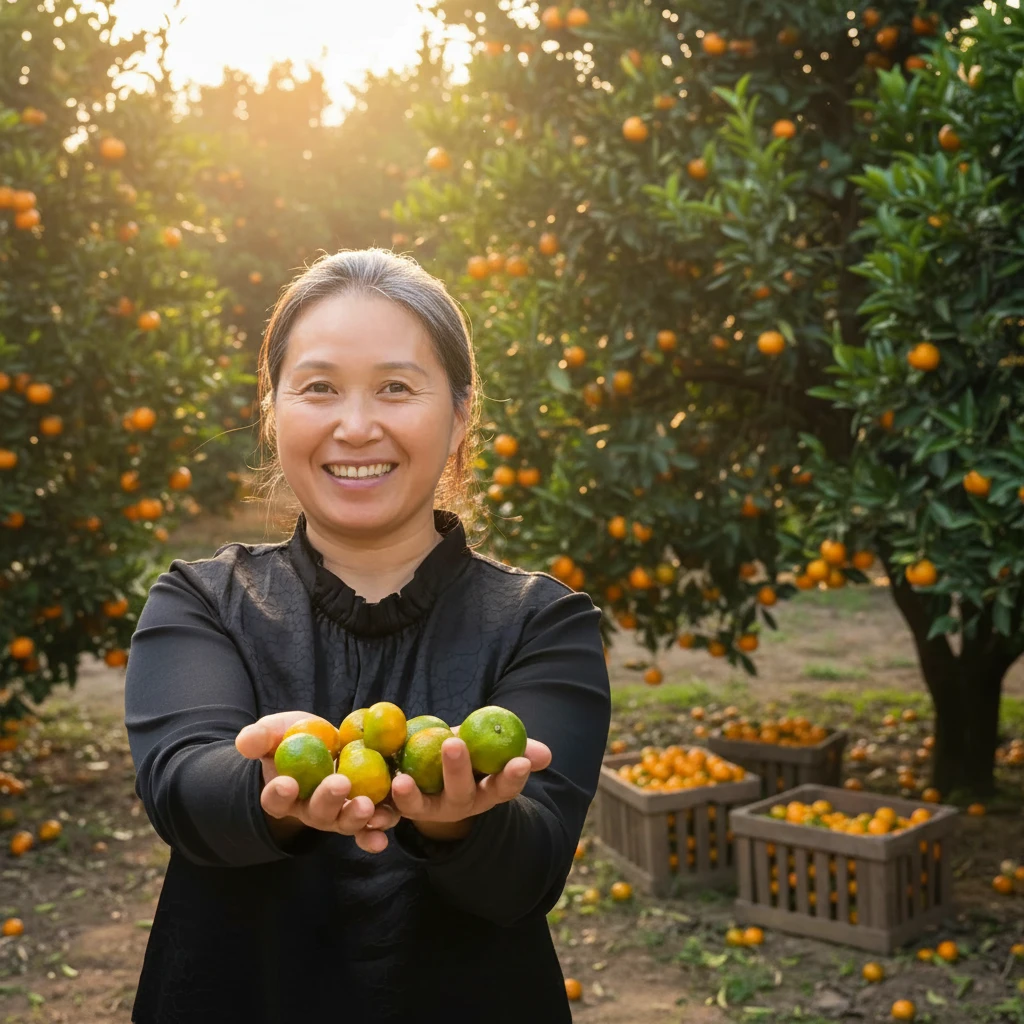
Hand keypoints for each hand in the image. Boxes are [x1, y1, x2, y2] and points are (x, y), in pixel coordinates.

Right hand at [235, 711, 399, 853]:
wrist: (323, 743)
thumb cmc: (293, 738)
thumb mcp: (274, 732)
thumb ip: (259, 737)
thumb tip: (246, 741)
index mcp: (284, 795)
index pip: (276, 800)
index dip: (279, 794)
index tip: (286, 783)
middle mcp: (311, 811)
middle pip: (317, 813)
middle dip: (328, 801)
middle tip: (339, 784)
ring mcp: (338, 814)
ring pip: (345, 822)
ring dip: (356, 817)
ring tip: (366, 806)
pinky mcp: (363, 810)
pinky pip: (371, 826)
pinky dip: (377, 831)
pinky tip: (385, 831)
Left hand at [389, 729, 551, 833]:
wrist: (433, 774)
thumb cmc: (468, 755)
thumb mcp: (489, 748)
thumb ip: (515, 748)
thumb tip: (545, 756)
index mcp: (485, 790)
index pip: (504, 786)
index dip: (513, 776)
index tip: (520, 762)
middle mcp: (459, 804)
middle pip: (461, 792)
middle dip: (458, 770)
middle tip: (454, 743)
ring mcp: (428, 809)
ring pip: (421, 807)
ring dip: (411, 798)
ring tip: (403, 780)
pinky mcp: (400, 809)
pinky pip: (389, 812)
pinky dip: (380, 808)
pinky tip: (372, 796)